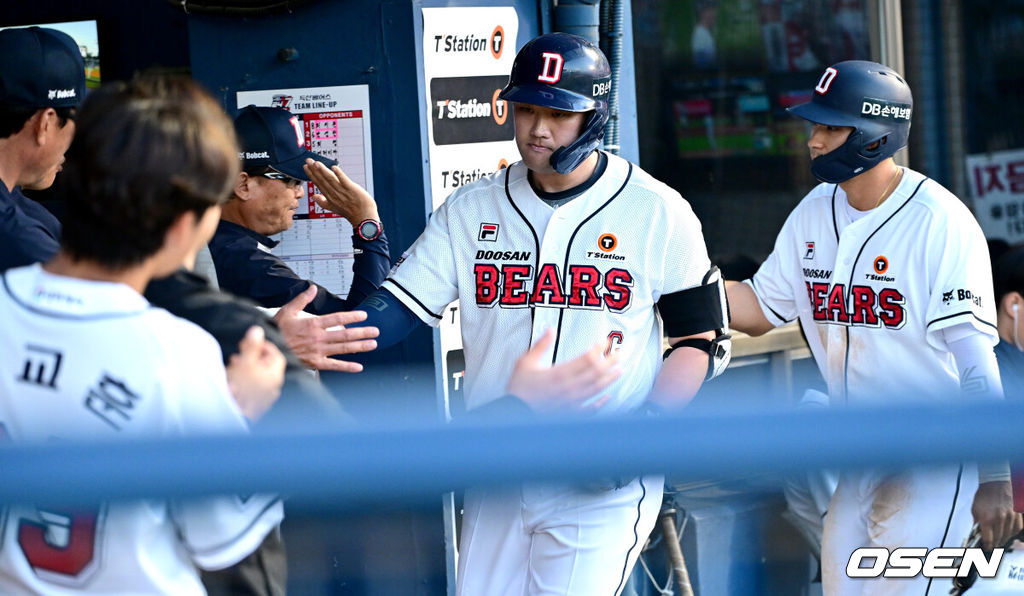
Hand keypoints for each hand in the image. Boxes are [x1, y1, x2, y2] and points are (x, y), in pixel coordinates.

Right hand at [226, 326, 285, 420]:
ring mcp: (265, 399)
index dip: (265, 346)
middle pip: (267, 366)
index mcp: (275, 377)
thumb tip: (257, 331)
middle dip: (253, 356)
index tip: (252, 342)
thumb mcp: (244, 363)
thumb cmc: (238, 391)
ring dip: (248, 367)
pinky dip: (246, 380)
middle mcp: (273, 388)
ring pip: (260, 377)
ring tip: (234, 363)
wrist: (231, 416)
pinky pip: (254, 388)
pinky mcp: (255, 406)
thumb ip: (251, 346)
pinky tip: (234, 379)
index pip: (277, 356)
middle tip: (241, 351)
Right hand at [274, 285, 379, 371]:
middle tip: (375, 331)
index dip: (352, 316)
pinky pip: (334, 366)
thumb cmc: (277, 330)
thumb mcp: (287, 311)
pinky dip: (347, 367)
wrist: (268, 348)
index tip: (364, 315)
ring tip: (373, 344)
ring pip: (343, 348)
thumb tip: (312, 288)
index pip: (337, 318)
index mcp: (312, 324)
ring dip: (360, 346)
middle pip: (345, 334)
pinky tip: (359, 367)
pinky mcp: (315, 363)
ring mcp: (318, 351)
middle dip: (362, 332)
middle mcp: (318, 338)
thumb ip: (302, 299)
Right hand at [304, 158, 379, 224]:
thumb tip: (314, 197)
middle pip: (323, 180)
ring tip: (316, 163)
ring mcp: (343, 191)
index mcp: (330, 197)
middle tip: (308, 160)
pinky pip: (344, 180)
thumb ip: (323, 202)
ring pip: (331, 179)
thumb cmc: (351, 212)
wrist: (364, 218)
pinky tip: (334, 167)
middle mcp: (334, 194)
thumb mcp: (334, 208)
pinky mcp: (352, 189)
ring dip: (323, 171)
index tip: (306, 167)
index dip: (312, 175)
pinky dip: (339, 174)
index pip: (319, 184)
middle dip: (314, 170)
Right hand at [505, 329, 621, 413]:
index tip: (605, 342)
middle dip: (610, 362)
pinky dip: (601, 403)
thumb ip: (541, 345)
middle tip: (621, 353)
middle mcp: (569, 387)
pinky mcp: (569, 413)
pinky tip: (608, 397)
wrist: (513, 412)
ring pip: (596, 389)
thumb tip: (550, 330)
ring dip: (610, 379)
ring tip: (620, 370)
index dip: (599, 349)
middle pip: (596, 372)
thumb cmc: (519, 388)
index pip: (586, 358)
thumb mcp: (525, 361)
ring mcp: (571, 402)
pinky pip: (590, 409)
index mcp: (559, 373)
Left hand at [972, 480, 1022, 550]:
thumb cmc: (984, 495)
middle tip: (991, 546)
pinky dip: (1012, 533)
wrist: (995, 483)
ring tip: (998, 541)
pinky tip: (1006, 533)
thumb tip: (977, 535)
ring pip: (1008, 536)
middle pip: (998, 539)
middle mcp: (999, 519)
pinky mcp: (1017, 515)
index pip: (988, 539)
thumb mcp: (975, 510)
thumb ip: (977, 524)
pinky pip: (1016, 529)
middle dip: (994, 544)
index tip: (986, 548)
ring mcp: (1009, 517)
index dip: (987, 546)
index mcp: (986, 518)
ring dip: (1003, 540)